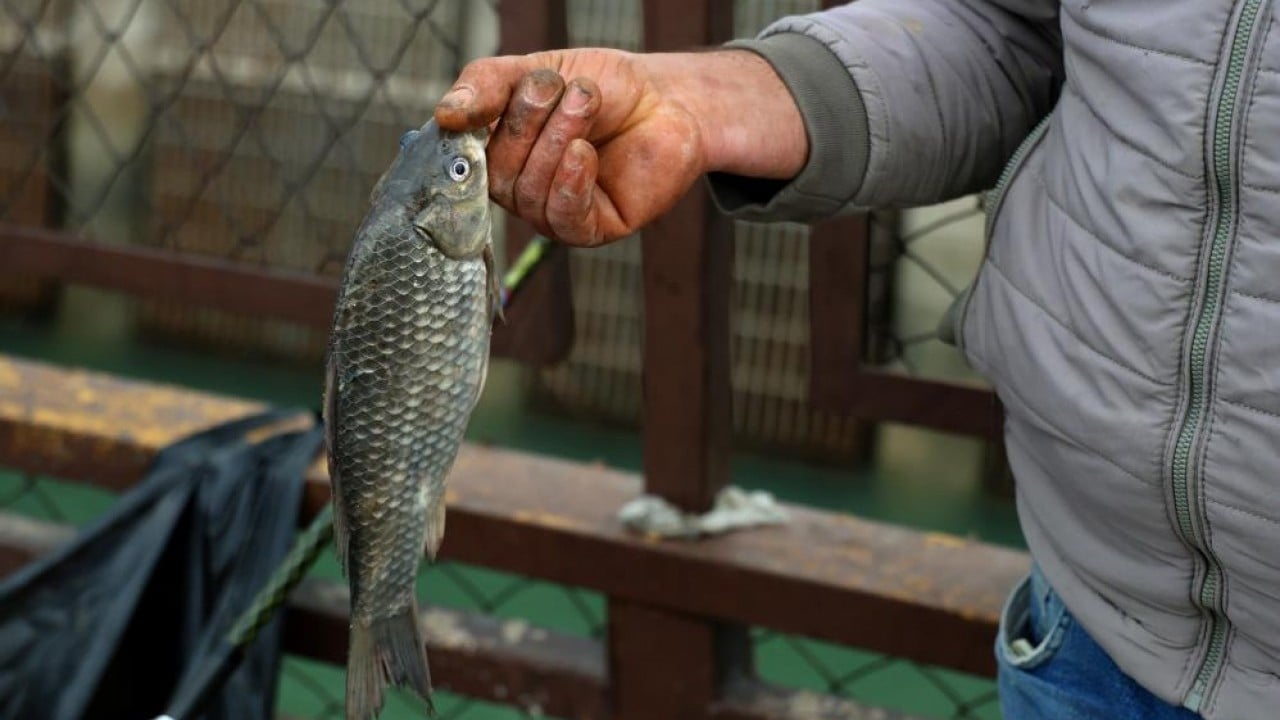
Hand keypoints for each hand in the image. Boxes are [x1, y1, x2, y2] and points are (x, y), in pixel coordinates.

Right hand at [435, 48, 805, 246]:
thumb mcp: (536, 69)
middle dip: (528, 122)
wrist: (667, 100)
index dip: (475, 124)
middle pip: (498, 173)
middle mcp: (520, 189)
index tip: (503, 89)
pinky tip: (585, 152)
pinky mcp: (590, 230)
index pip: (464, 153)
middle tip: (563, 87)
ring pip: (530, 192)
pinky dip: (570, 182)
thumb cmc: (603, 88)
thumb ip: (488, 85)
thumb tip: (443, 115)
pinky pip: (563, 218)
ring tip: (587, 100)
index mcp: (499, 153)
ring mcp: (553, 212)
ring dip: (558, 139)